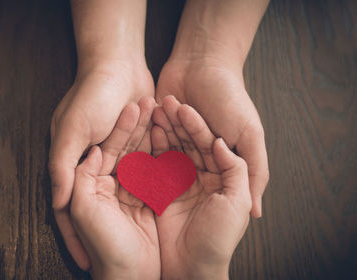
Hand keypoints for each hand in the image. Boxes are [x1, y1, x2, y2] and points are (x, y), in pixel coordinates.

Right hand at [49, 62, 153, 268]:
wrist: (119, 63)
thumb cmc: (92, 94)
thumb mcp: (72, 129)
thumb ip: (62, 166)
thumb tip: (56, 202)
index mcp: (71, 163)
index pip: (68, 210)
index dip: (76, 238)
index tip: (86, 264)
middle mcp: (90, 164)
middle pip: (100, 204)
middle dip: (111, 226)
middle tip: (122, 251)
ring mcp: (114, 156)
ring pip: (123, 189)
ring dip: (133, 206)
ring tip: (148, 229)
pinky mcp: (134, 146)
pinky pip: (142, 170)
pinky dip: (150, 182)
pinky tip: (162, 201)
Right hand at [152, 96, 251, 278]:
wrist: (191, 269)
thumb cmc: (219, 238)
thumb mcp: (236, 201)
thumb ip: (236, 168)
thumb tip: (220, 143)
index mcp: (221, 177)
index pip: (208, 143)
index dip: (196, 125)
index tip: (183, 106)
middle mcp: (200, 177)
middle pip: (188, 142)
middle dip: (176, 122)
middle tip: (163, 102)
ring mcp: (179, 183)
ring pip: (171, 149)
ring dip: (163, 130)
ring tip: (151, 109)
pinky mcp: (160, 192)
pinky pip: (155, 165)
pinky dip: (150, 148)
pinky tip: (144, 131)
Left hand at [156, 59, 267, 217]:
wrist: (202, 61)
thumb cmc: (230, 97)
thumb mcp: (249, 134)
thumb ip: (254, 170)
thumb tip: (257, 214)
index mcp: (220, 161)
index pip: (207, 187)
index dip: (195, 194)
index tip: (183, 199)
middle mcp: (198, 156)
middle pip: (183, 172)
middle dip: (174, 167)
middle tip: (164, 167)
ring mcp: (177, 142)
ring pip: (166, 155)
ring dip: (162, 146)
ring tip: (159, 134)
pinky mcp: (159, 128)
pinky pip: (152, 140)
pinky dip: (151, 135)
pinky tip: (149, 127)